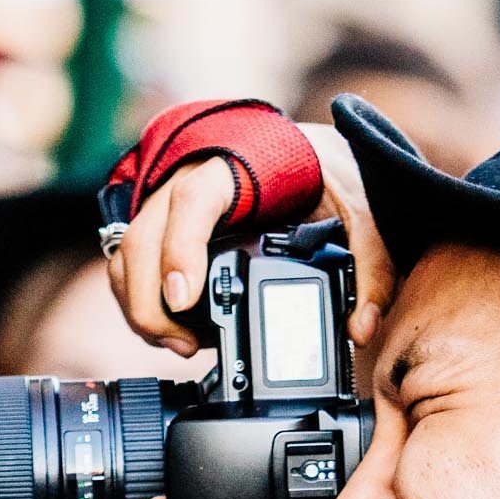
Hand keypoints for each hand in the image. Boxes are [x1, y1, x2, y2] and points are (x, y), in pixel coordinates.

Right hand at [109, 122, 395, 356]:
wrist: (308, 151)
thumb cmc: (326, 172)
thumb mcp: (363, 210)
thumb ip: (371, 266)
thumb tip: (361, 327)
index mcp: (234, 166)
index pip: (192, 201)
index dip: (179, 249)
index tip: (183, 299)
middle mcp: (189, 178)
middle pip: (143, 237)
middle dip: (150, 301)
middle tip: (183, 346)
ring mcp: (168, 201)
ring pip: (128, 253)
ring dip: (140, 307)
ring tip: (179, 347)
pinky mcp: (163, 225)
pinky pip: (131, 262)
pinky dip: (138, 300)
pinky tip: (170, 331)